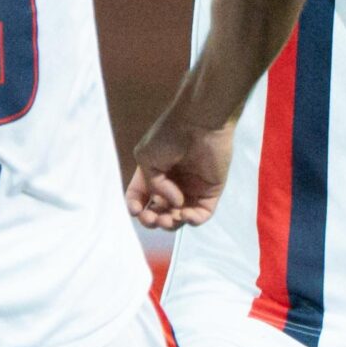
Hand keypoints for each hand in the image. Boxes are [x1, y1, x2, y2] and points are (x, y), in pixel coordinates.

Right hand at [128, 113, 234, 231]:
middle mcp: (171, 183)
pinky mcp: (210, 192)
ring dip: (170, 223)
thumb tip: (174, 202)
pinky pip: (201, 215)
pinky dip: (192, 220)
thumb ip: (154, 185)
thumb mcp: (146, 158)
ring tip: (168, 218)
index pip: (140, 198)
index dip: (136, 208)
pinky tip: (184, 214)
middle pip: (158, 212)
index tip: (136, 209)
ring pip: (178, 218)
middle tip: (152, 218)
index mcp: (153, 173)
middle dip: (152, 220)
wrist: (199, 122)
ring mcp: (191, 189)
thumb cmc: (169, 135)